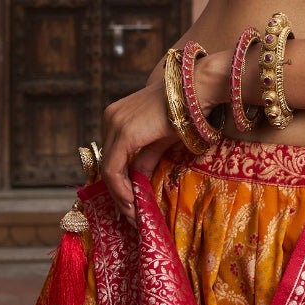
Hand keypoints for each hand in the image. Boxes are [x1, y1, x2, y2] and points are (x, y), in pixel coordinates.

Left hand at [99, 49, 233, 224]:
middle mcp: (110, 117)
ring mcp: (115, 124)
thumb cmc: (185, 110)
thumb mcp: (160, 140)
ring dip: (119, 195)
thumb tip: (137, 185)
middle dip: (118, 192)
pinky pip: (113, 169)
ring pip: (108, 169)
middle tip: (131, 215)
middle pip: (108, 163)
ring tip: (133, 213)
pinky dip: (120, 189)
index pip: (112, 155)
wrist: (197, 89)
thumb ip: (144, 160)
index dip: (118, 183)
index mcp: (117, 116)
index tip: (129, 204)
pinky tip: (133, 202)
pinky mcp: (124, 134)